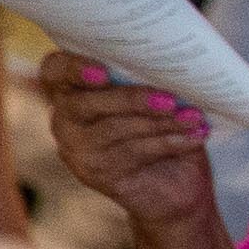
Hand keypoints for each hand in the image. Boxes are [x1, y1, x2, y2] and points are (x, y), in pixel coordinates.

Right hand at [39, 62, 228, 247]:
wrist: (176, 184)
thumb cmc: (165, 125)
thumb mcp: (158, 96)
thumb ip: (150, 78)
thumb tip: (171, 64)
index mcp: (74, 87)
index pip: (55, 70)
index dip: (73, 68)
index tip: (104, 72)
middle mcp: (65, 118)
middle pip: (86, 103)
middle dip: (131, 99)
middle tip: (170, 100)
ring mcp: (76, 148)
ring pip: (114, 129)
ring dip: (159, 122)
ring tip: (193, 116)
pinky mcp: (94, 173)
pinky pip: (132, 152)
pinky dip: (167, 142)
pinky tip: (193, 136)